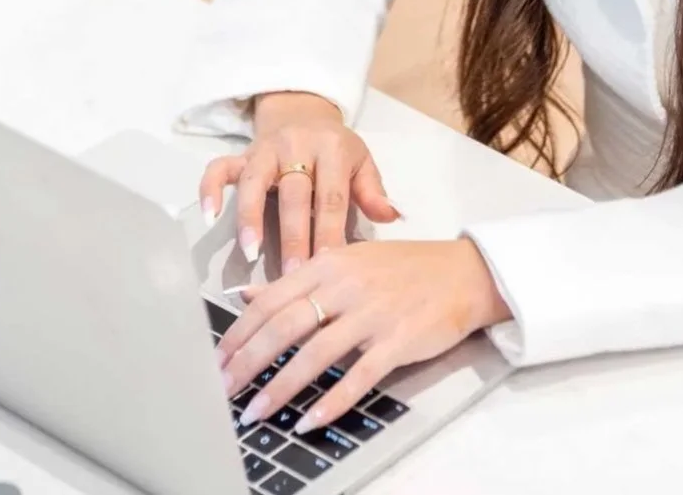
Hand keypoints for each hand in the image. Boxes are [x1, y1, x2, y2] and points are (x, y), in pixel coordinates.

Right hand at [197, 91, 398, 273]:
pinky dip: (210, 190)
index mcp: (332, 150)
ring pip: (254, 182)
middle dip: (293, 236)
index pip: (331, 196)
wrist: (303, 112)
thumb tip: (391, 217)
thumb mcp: (361, 161)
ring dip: (251, 217)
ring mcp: (265, 150)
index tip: (329, 264)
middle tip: (292, 274)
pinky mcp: (241, 154)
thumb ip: (372, 190)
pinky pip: (219, 168)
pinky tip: (210, 217)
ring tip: (251, 252)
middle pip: (294, 194)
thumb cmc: (336, 148)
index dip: (329, 230)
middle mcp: (297, 146)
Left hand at [216, 239, 511, 432]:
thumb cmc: (407, 269)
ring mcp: (374, 313)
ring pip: (315, 354)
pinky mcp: (398, 340)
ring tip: (256, 412)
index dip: (239, 333)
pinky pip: (358, 376)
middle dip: (249, 363)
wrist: (465, 273)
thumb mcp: (350, 261)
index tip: (217, 360)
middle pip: (285, 326)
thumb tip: (247, 296)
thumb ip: (300, 280)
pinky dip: (330, 401)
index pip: (272, 300)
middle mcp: (347, 286)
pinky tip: (309, 420)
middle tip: (223, 391)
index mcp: (330, 264)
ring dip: (281, 387)